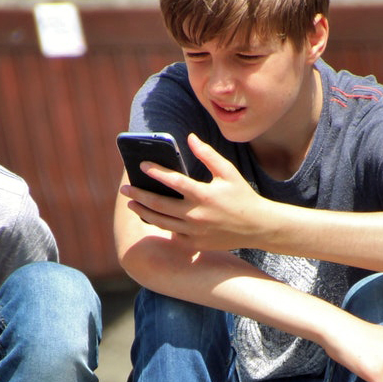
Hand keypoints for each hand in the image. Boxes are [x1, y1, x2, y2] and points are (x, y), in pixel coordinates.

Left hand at [120, 133, 268, 249]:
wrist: (257, 227)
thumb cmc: (242, 196)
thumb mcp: (228, 172)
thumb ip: (207, 154)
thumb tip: (189, 138)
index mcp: (204, 195)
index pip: (174, 181)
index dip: (156, 172)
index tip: (141, 166)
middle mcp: (196, 215)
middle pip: (159, 204)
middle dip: (139, 195)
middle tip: (125, 189)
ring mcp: (194, 232)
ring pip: (161, 222)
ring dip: (143, 212)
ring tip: (132, 204)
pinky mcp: (195, 244)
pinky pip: (172, 234)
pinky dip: (160, 225)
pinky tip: (151, 217)